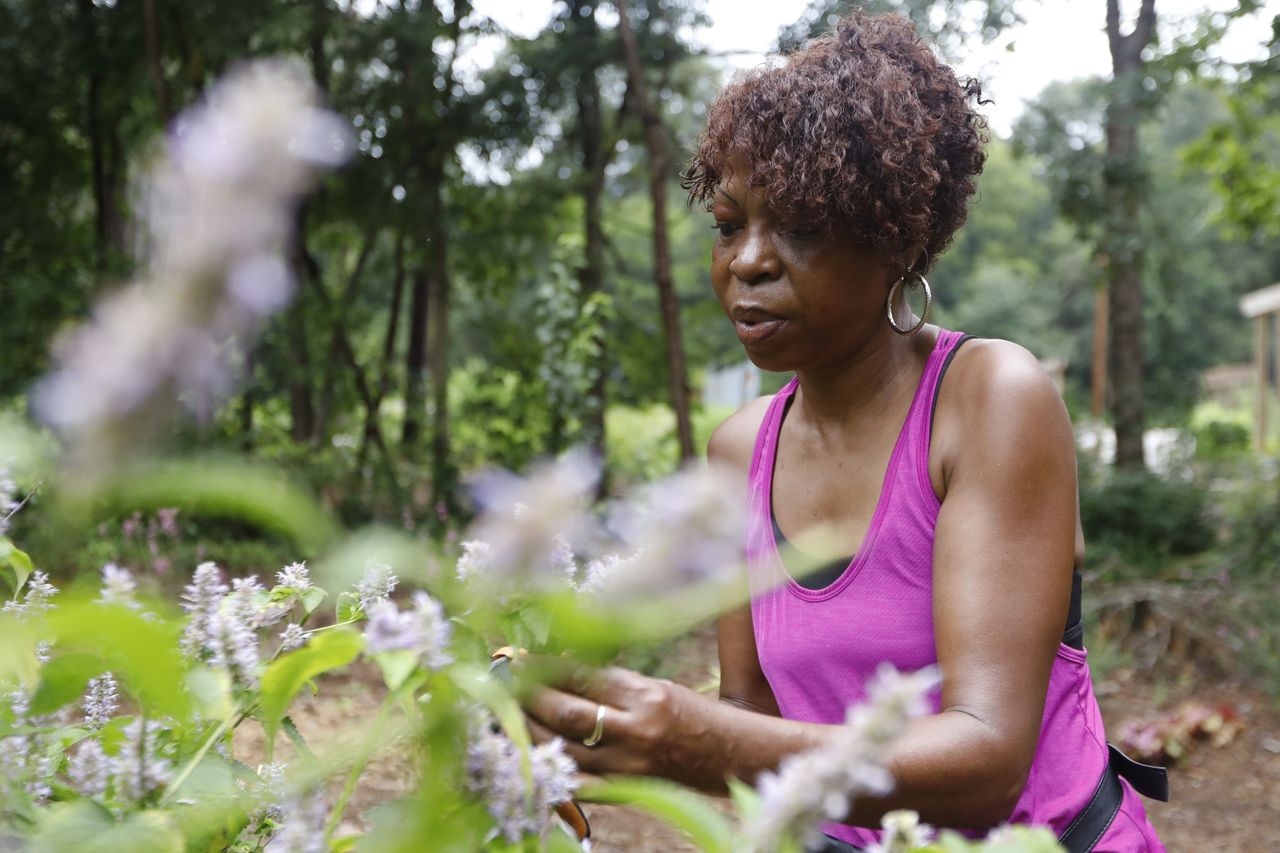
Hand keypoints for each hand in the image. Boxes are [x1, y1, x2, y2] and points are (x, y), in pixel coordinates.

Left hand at [521, 662, 720, 787]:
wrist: (727, 756)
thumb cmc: (690, 713)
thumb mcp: (654, 687)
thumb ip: (610, 684)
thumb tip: (558, 670)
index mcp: (645, 695)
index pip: (582, 677)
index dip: (544, 667)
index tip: (518, 658)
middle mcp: (635, 730)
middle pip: (566, 713)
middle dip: (527, 696)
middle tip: (502, 683)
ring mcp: (628, 765)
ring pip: (563, 748)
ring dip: (528, 730)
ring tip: (504, 714)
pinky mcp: (625, 790)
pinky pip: (576, 784)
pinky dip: (549, 770)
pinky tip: (525, 757)